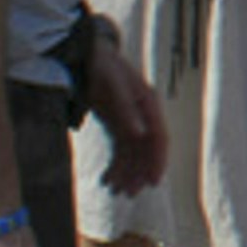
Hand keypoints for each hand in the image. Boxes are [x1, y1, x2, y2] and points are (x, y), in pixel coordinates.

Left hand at [81, 15, 167, 189]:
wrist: (87, 53)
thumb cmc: (102, 66)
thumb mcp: (113, 86)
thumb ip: (126, 111)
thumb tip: (139, 134)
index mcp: (148, 103)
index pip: (159, 137)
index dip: (158, 160)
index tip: (153, 182)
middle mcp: (142, 114)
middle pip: (146, 149)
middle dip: (138, 172)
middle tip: (129, 193)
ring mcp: (129, 119)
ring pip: (132, 152)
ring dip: (126, 172)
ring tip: (114, 190)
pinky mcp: (116, 123)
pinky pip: (119, 149)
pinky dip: (115, 165)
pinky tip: (106, 179)